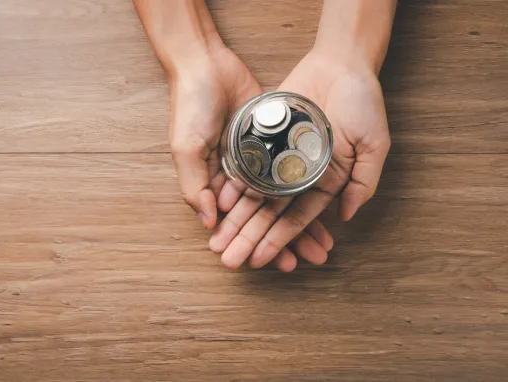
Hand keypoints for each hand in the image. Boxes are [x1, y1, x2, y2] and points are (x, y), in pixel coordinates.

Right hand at [169, 47, 332, 270]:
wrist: (206, 64)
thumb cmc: (189, 107)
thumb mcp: (185, 148)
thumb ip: (194, 186)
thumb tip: (209, 222)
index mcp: (213, 183)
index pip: (235, 223)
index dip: (249, 242)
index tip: (263, 263)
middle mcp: (237, 177)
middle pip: (264, 217)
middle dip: (281, 242)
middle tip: (302, 263)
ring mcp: (258, 160)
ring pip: (284, 200)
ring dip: (300, 224)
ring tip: (321, 247)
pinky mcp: (275, 141)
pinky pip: (295, 173)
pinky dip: (308, 191)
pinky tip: (327, 210)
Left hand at [213, 48, 390, 268]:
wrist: (341, 63)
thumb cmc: (363, 102)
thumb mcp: (374, 143)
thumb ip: (363, 181)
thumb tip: (346, 217)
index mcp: (324, 182)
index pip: (296, 219)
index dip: (278, 241)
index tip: (260, 262)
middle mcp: (297, 175)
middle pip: (268, 214)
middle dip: (249, 239)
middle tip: (229, 261)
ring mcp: (278, 158)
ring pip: (252, 196)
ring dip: (235, 220)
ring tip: (217, 242)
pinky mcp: (262, 139)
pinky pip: (243, 166)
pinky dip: (231, 186)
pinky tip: (217, 206)